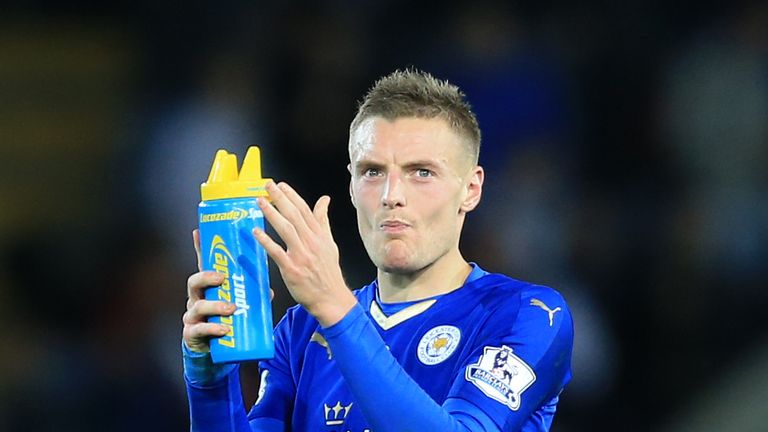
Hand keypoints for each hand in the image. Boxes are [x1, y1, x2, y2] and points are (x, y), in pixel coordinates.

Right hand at [182, 229, 276, 352]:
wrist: (215, 352)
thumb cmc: (226, 321)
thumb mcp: (237, 304)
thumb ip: (251, 296)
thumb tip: (269, 290)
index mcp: (207, 288)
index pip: (202, 265)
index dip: (198, 248)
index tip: (198, 232)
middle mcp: (196, 298)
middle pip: (194, 281)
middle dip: (206, 277)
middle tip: (221, 277)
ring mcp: (192, 316)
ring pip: (198, 306)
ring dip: (215, 306)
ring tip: (231, 307)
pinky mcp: (192, 333)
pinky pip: (199, 330)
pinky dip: (212, 329)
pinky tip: (223, 330)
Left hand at [254, 181, 356, 326]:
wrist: (331, 298)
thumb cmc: (328, 272)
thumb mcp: (330, 243)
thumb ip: (323, 220)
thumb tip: (324, 200)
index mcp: (320, 235)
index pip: (305, 210)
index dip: (292, 195)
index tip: (281, 185)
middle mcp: (311, 242)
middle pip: (294, 215)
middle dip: (280, 198)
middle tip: (267, 186)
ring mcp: (301, 255)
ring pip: (286, 229)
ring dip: (272, 213)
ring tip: (260, 202)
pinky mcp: (292, 269)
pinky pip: (277, 252)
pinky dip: (266, 241)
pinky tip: (257, 231)